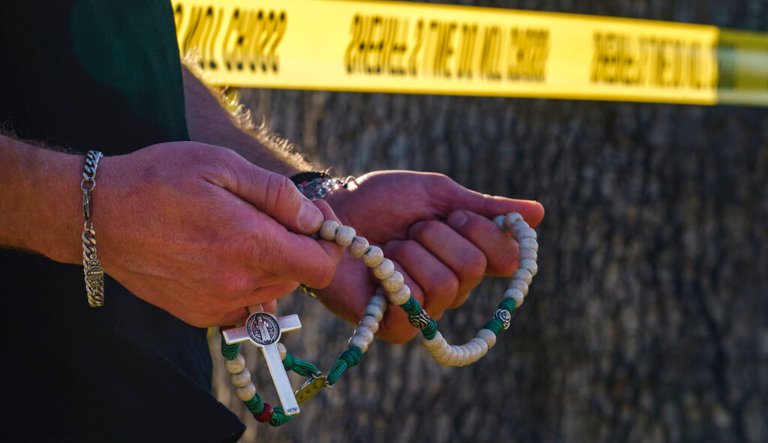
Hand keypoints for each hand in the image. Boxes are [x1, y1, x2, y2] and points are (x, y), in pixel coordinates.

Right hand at [94, 142, 341, 326]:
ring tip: (242, 230)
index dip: (330, 241)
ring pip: (274, 289)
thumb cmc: (159, 180)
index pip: (322, 265)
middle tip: (273, 215)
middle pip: (300, 275)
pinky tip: (224, 255)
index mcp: (249, 244)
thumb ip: (276, 194)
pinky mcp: (200, 315)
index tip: (316, 218)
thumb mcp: (222, 165)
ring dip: (273, 263)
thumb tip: (314, 218)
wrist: (98, 216)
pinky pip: (246, 304)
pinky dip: (248, 282)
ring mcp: (218, 304)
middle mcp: (238, 283)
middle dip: (299, 246)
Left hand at [319, 171, 543, 342]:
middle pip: (474, 268)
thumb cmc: (381, 201)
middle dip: (438, 236)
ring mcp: (426, 310)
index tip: (452, 214)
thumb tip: (539, 214)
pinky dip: (397, 276)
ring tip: (389, 248)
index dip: (482, 230)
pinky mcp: (397, 327)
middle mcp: (453, 287)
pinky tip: (380, 269)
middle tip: (411, 230)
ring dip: (412, 253)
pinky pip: (417, 306)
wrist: (332, 210)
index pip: (507, 257)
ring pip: (447, 285)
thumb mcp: (438, 196)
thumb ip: (483, 209)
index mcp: (467, 256)